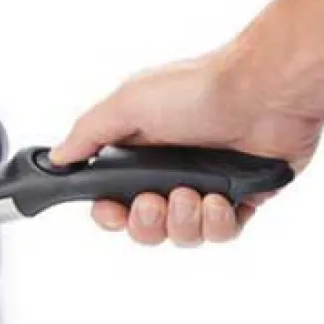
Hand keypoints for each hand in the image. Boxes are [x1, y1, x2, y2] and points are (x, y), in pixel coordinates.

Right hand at [50, 47, 323, 245]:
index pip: (112, 198)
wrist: (265, 92)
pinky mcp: (242, 198)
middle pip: (145, 225)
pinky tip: (221, 199)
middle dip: (146, 222)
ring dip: (183, 221)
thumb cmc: (199, 88)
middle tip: (154, 202)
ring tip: (193, 194)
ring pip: (182, 235)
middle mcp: (172, 168)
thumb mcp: (128, 102)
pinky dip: (218, 221)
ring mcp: (207, 185)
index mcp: (141, 148)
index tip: (112, 210)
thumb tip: (57, 156)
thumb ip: (89, 133)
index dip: (110, 214)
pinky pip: (221, 233)